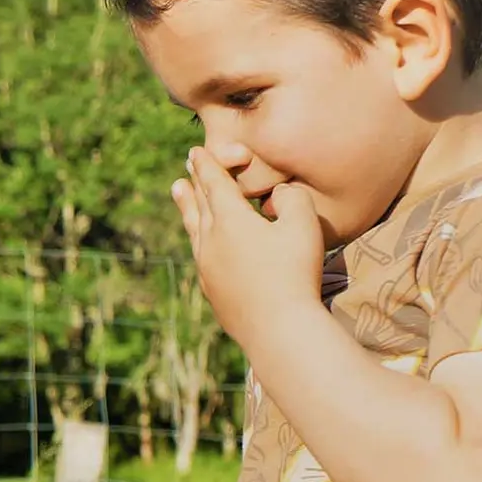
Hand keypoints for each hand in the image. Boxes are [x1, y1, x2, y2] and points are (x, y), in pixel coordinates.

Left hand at [172, 147, 324, 349]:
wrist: (277, 329)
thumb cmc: (294, 272)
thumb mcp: (303, 224)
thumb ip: (291, 197)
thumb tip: (277, 193)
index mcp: (229, 220)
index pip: (214, 184)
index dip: (207, 165)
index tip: (195, 152)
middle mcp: (210, 242)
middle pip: (199, 205)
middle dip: (194, 183)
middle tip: (185, 169)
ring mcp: (207, 269)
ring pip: (194, 231)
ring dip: (187, 208)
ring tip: (178, 192)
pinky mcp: (212, 292)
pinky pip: (201, 257)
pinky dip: (199, 241)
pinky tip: (201, 245)